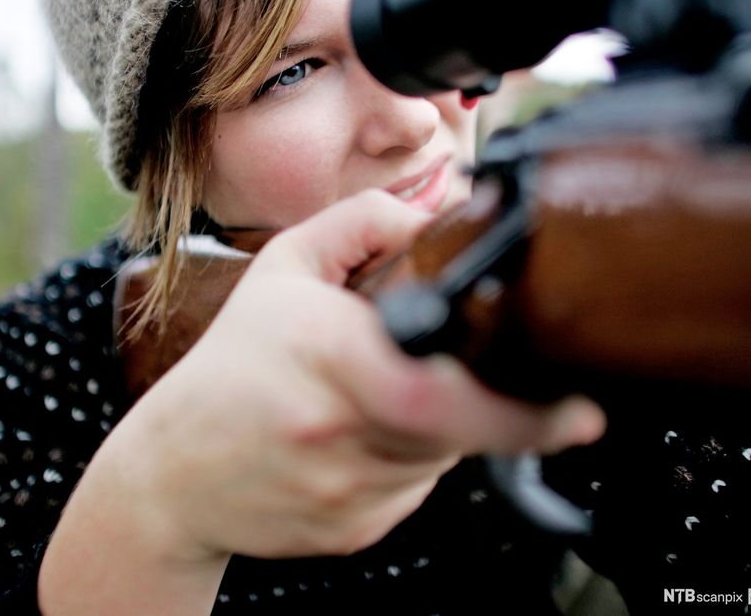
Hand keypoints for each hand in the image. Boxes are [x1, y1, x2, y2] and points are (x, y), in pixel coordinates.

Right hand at [39, 190, 604, 614]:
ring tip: (378, 397)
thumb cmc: (230, 367)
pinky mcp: (354, 533)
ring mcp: (349, 495)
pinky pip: (414, 493)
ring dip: (436, 425)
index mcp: (330, 362)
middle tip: (461, 373)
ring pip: (442, 460)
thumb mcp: (282, 270)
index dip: (521, 413)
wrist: (173, 472)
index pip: (445, 397)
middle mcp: (341, 437)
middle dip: (479, 399)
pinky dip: (408, 462)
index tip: (577, 411)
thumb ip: (358, 224)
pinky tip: (358, 439)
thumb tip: (428, 218)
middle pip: (459, 426)